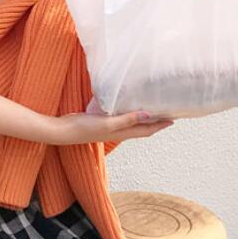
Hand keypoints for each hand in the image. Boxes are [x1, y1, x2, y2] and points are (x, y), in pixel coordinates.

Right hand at [50, 109, 174, 145]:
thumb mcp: (108, 123)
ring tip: (151, 108)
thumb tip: (148, 115)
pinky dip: (129, 114)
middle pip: (142, 128)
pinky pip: (121, 118)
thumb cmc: (84, 128)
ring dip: (143, 118)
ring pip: (132, 123)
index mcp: (123, 132)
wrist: (64, 131)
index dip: (160, 125)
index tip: (173, 119)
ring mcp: (110, 127)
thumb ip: (128, 119)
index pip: (147, 130)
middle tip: (167, 112)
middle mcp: (119, 131)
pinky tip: (126, 106)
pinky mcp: (102, 121)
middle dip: (155, 122)